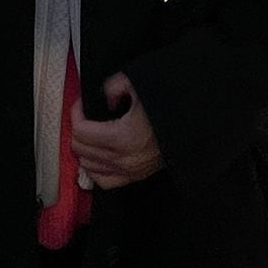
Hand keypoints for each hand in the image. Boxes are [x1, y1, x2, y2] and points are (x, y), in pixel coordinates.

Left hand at [70, 71, 162, 189]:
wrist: (190, 127)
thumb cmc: (167, 108)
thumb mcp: (140, 85)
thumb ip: (115, 86)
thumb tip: (105, 97)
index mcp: (121, 137)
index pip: (81, 131)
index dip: (76, 113)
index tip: (81, 104)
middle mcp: (122, 158)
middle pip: (81, 149)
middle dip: (77, 130)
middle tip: (83, 116)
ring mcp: (129, 171)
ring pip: (88, 166)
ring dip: (84, 150)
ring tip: (88, 134)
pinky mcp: (136, 176)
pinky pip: (104, 181)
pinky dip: (95, 170)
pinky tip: (96, 157)